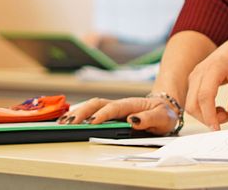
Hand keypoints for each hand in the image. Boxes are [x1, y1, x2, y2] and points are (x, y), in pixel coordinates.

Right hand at [59, 96, 178, 135]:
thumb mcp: (163, 118)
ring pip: (92, 105)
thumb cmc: (163, 113)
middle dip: (82, 112)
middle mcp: (120, 104)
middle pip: (97, 104)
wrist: (165, 107)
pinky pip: (92, 110)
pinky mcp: (110, 112)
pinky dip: (79, 113)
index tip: (92, 123)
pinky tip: (67, 119)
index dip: (102, 115)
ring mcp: (113, 107)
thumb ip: (149, 119)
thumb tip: (133, 120)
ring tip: (62, 121)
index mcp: (132, 104)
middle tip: (69, 123)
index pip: (114, 108)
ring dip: (77, 112)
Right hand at [185, 32, 227, 130]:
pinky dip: (204, 109)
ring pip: (191, 104)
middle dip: (207, 118)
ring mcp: (195, 75)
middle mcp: (199, 71)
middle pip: (192, 103)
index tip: (218, 129)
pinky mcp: (195, 81)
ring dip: (205, 115)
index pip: (205, 96)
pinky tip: (218, 108)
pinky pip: (193, 100)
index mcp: (214, 67)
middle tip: (227, 118)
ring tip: (225, 112)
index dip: (209, 115)